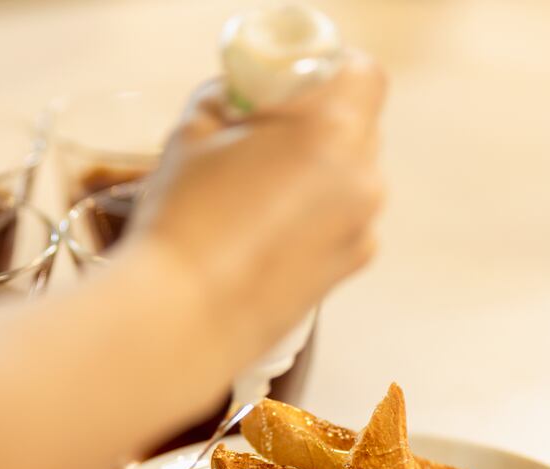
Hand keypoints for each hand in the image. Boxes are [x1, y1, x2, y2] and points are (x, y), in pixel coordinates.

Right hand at [126, 52, 385, 359]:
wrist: (185, 315)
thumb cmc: (186, 223)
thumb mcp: (193, 131)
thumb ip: (229, 99)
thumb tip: (241, 99)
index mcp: (331, 129)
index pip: (364, 75)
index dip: (331, 73)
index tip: (293, 84)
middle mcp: (361, 177)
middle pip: (358, 126)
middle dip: (316, 125)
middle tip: (263, 137)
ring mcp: (362, 226)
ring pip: (351, 176)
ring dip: (316, 174)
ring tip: (256, 194)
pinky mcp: (350, 267)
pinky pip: (343, 221)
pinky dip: (316, 218)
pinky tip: (266, 233)